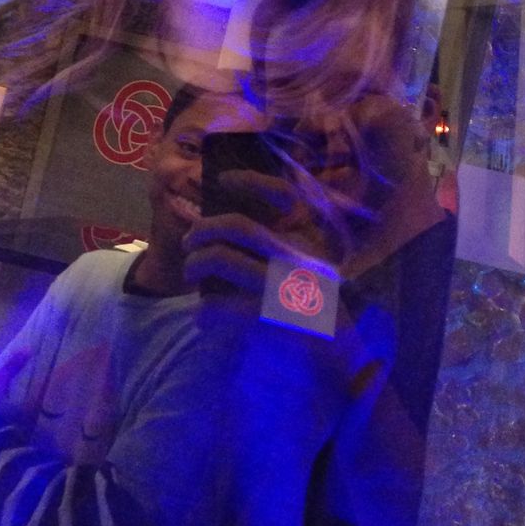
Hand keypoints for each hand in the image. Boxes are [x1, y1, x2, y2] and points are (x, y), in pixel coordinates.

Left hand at [183, 164, 341, 322]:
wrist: (335, 345)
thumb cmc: (313, 301)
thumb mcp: (309, 263)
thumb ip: (281, 242)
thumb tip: (228, 229)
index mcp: (302, 238)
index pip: (282, 193)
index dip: (250, 181)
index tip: (223, 180)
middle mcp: (292, 254)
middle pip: (237, 225)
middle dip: (204, 229)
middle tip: (189, 241)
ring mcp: (280, 282)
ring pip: (222, 258)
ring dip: (196, 263)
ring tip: (190, 273)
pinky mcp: (267, 313)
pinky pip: (220, 304)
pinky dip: (204, 310)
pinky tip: (202, 318)